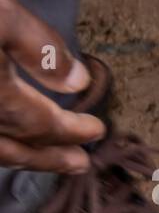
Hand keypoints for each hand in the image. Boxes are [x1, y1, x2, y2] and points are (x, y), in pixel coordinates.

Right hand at [0, 0, 104, 172]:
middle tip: (79, 165)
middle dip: (47, 157)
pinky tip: (4, 140)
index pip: (36, 124)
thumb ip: (38, 47)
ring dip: (18, 157)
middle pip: (10, 148)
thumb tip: (77, 83)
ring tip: (45, 159)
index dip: (69, 131)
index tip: (96, 131)